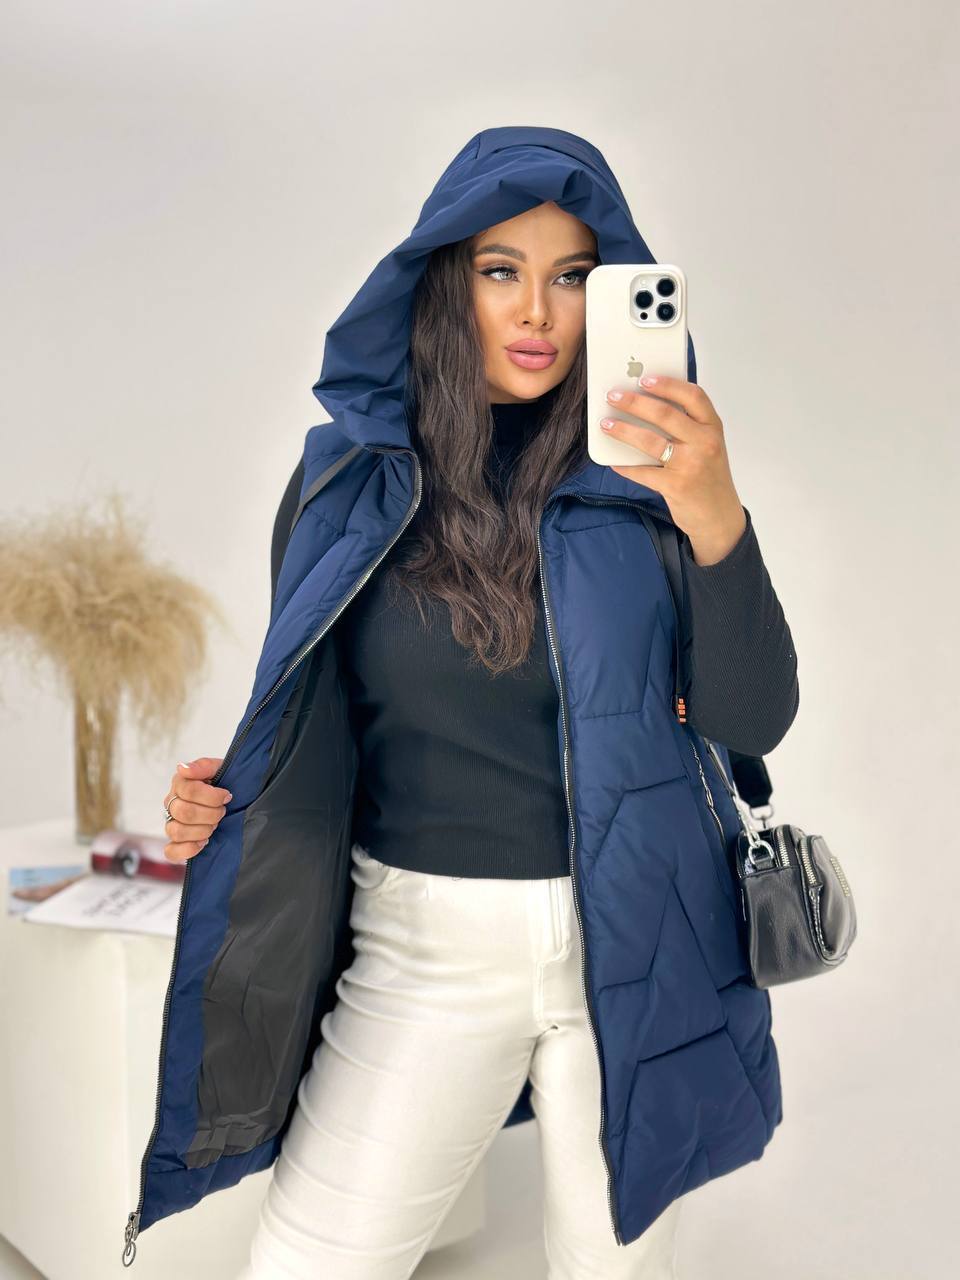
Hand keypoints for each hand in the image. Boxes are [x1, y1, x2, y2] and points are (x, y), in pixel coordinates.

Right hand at [162, 757, 230, 862]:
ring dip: (202, 830)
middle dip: (210, 814)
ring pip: (177, 831)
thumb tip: (182, 768)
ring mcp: (171, 823)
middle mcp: (172, 803)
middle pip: (184, 812)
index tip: (227, 796)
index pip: (189, 791)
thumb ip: (203, 766)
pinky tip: (203, 842)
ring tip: (214, 826)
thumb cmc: (226, 784)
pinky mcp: (175, 843)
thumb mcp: (220, 768)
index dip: (212, 796)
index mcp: (180, 783)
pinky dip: (187, 849)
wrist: (237, 801)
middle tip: (222, 812)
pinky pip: (171, 851)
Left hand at [600, 375, 746, 565]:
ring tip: (606, 424)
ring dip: (623, 431)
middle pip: (665, 414)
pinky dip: (625, 466)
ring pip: (650, 441)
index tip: (644, 378)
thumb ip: (687, 427)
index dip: (667, 384)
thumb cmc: (708, 477)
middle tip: (613, 395)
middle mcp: (705, 443)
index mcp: (713, 427)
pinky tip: (613, 461)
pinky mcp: (676, 486)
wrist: (719, 517)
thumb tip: (645, 406)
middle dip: (634, 402)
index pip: (693, 396)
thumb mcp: (707, 446)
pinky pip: (643, 472)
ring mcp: (691, 465)